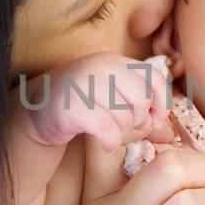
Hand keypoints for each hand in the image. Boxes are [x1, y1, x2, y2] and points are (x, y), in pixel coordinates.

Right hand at [22, 53, 169, 151]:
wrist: (40, 109)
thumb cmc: (84, 103)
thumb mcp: (113, 94)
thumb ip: (139, 104)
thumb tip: (163, 127)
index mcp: (116, 61)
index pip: (154, 77)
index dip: (161, 101)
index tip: (155, 119)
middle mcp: (101, 66)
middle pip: (141, 98)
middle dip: (140, 119)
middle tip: (130, 127)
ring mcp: (85, 84)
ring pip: (125, 115)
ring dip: (122, 131)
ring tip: (110, 131)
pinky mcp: (72, 106)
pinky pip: (107, 129)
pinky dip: (110, 142)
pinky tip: (105, 143)